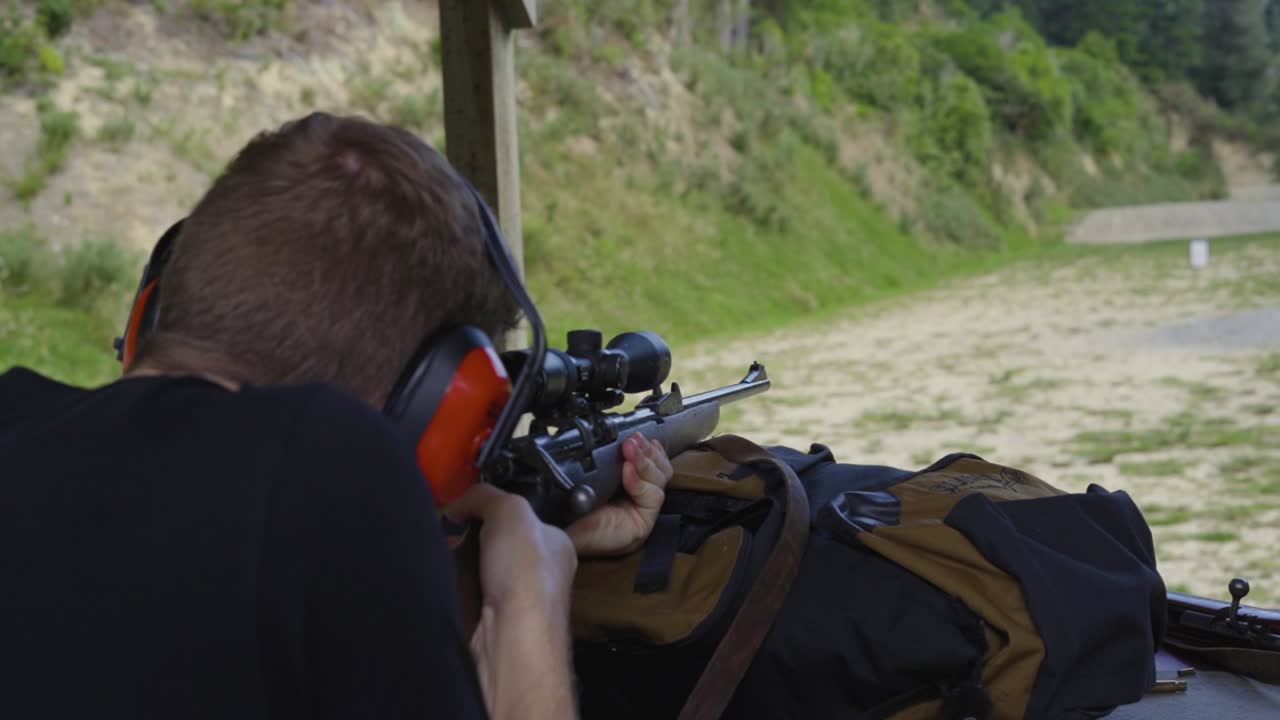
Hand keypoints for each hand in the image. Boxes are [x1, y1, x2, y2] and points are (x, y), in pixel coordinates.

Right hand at [443, 482, 576, 614]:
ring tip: (439, 551)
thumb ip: (486, 496)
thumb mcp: (511, 510)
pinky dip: (447, 586)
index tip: (466, 508)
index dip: (493, 510)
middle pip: (493, 544)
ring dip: (454, 561)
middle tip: (448, 531)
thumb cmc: (525, 573)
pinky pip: (459, 594)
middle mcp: (537, 574)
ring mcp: (512, 601)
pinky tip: (439, 577)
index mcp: (554, 545)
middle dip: (468, 537)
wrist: (509, 640)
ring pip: (473, 570)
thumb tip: (458, 507)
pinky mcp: (486, 623)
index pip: (522, 519)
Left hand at [565, 434, 673, 556]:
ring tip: (630, 449)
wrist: (566, 542)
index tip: (631, 436)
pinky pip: (654, 496)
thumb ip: (590, 463)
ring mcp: (643, 509)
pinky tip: (627, 472)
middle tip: (631, 440)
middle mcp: (637, 496)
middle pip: (658, 467)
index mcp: (624, 484)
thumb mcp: (581, 485)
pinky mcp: (645, 522)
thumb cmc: (572, 516)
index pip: (645, 461)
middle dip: (646, 450)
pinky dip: (641, 480)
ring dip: (646, 460)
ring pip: (660, 478)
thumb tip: (590, 437)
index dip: (644, 447)